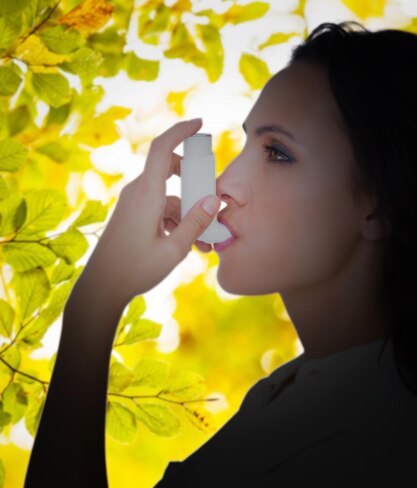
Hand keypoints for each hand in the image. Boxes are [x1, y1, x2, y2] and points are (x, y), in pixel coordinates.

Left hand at [71, 118, 220, 309]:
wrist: (102, 287)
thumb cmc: (135, 269)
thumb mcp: (174, 249)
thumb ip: (196, 222)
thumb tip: (216, 200)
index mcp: (146, 194)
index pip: (162, 148)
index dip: (180, 130)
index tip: (200, 123)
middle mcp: (137, 193)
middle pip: (169, 170)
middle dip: (193, 182)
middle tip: (210, 200)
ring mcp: (132, 204)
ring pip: (168, 197)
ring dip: (187, 213)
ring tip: (204, 244)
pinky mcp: (131, 215)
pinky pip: (158, 209)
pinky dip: (174, 221)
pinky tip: (186, 245)